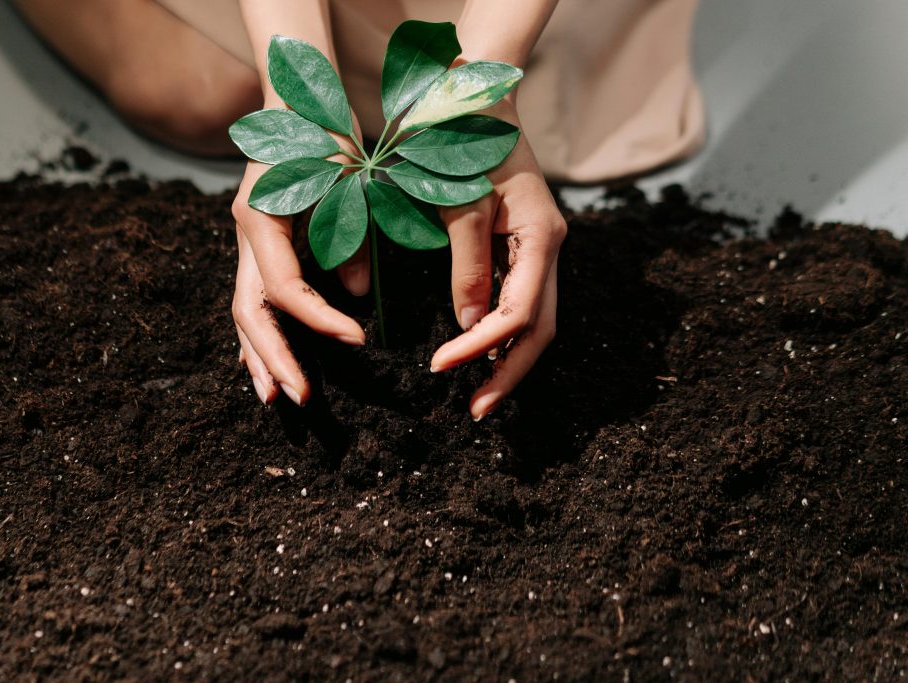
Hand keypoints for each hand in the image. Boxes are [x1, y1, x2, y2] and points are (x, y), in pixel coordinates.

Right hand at [231, 104, 368, 405]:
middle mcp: (246, 235)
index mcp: (261, 218)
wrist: (297, 100)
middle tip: (301, 397)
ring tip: (275, 397)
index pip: (285, 288)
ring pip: (244, 312)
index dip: (319, 320)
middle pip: (251, 312)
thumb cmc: (325, 133)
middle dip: (275, 358)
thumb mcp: (346, 181)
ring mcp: (246, 243)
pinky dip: (262, 333)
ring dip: (260, 356)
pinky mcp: (258, 247)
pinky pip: (254, 299)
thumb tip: (357, 293)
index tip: (358, 340)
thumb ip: (351, 236)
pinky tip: (269, 363)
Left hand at [430, 101, 566, 419]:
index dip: (481, 347)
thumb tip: (468, 326)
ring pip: (535, 320)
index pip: (520, 313)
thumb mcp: (463, 202)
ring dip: (507, 359)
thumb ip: (468, 264)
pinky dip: (500, 333)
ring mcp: (540, 250)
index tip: (440, 366)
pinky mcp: (523, 249)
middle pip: (540, 329)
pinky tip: (478, 353)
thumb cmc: (466, 142)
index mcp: (543, 236)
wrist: (477, 100)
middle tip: (475, 410)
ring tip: (477, 393)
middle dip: (508, 373)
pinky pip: (520, 302)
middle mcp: (550, 248)